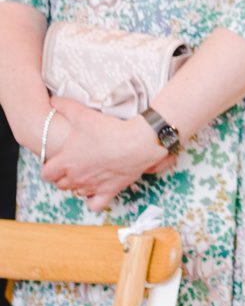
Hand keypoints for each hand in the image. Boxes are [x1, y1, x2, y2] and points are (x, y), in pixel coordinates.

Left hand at [41, 99, 166, 211]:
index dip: (49, 167)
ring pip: (76, 192)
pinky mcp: (109, 190)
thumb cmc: (110, 129)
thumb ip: (64, 106)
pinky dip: (93, 200)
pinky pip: (95, 205)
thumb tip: (53, 100)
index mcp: (65, 162)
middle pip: (60, 184)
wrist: (138, 141)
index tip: (57, 160)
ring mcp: (92, 186)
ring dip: (78, 185)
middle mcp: (76, 177)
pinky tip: (97, 190)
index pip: (46, 174)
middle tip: (73, 164)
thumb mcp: (83, 114)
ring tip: (86, 173)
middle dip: (64, 175)